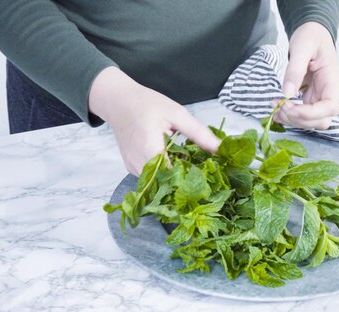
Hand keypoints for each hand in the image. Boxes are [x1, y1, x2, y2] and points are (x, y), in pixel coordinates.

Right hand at [89, 67, 220, 175]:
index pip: (175, 178)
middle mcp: (139, 164)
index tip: (207, 173)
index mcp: (151, 150)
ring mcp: (133, 168)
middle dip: (186, 177)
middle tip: (200, 166)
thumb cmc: (146, 104)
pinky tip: (171, 157)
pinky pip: (152, 176)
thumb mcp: (177, 114)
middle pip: (168, 182)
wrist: (118, 101)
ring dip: (174, 174)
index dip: (192, 178)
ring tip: (185, 158)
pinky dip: (163, 170)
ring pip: (160, 181)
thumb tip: (220, 148)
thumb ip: (199, 133)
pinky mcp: (131, 168)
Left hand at [272, 22, 338, 129]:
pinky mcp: (310, 98)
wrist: (312, 32)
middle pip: (322, 120)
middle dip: (300, 119)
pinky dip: (289, 117)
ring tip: (275, 107)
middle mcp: (329, 92)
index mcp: (333, 80)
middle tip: (280, 106)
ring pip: (311, 121)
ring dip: (293, 120)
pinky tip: (277, 111)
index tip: (291, 107)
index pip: (331, 107)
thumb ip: (295, 70)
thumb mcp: (302, 47)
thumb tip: (287, 93)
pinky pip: (302, 115)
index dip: (311, 114)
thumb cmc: (311, 36)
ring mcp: (319, 97)